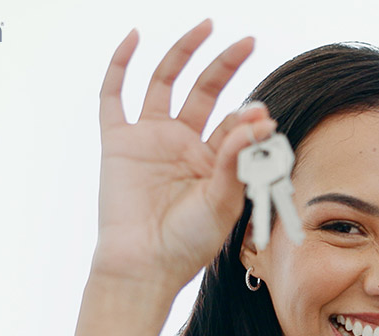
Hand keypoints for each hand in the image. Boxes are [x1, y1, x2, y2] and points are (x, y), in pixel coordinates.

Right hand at [92, 19, 275, 291]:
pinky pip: (114, 95)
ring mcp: (149, 139)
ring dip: (185, 53)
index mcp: (212, 159)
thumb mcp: (223, 201)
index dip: (248, 116)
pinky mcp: (118, 141)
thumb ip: (237, 159)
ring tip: (207, 26)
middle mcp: (182, 143)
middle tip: (247, 41)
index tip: (264, 115)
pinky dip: (121, 64)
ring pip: (166, 82)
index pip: (233, 123)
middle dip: (226, 65)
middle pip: (205, 91)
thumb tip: (260, 118)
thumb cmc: (188, 243)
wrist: (144, 266)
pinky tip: (135, 37)